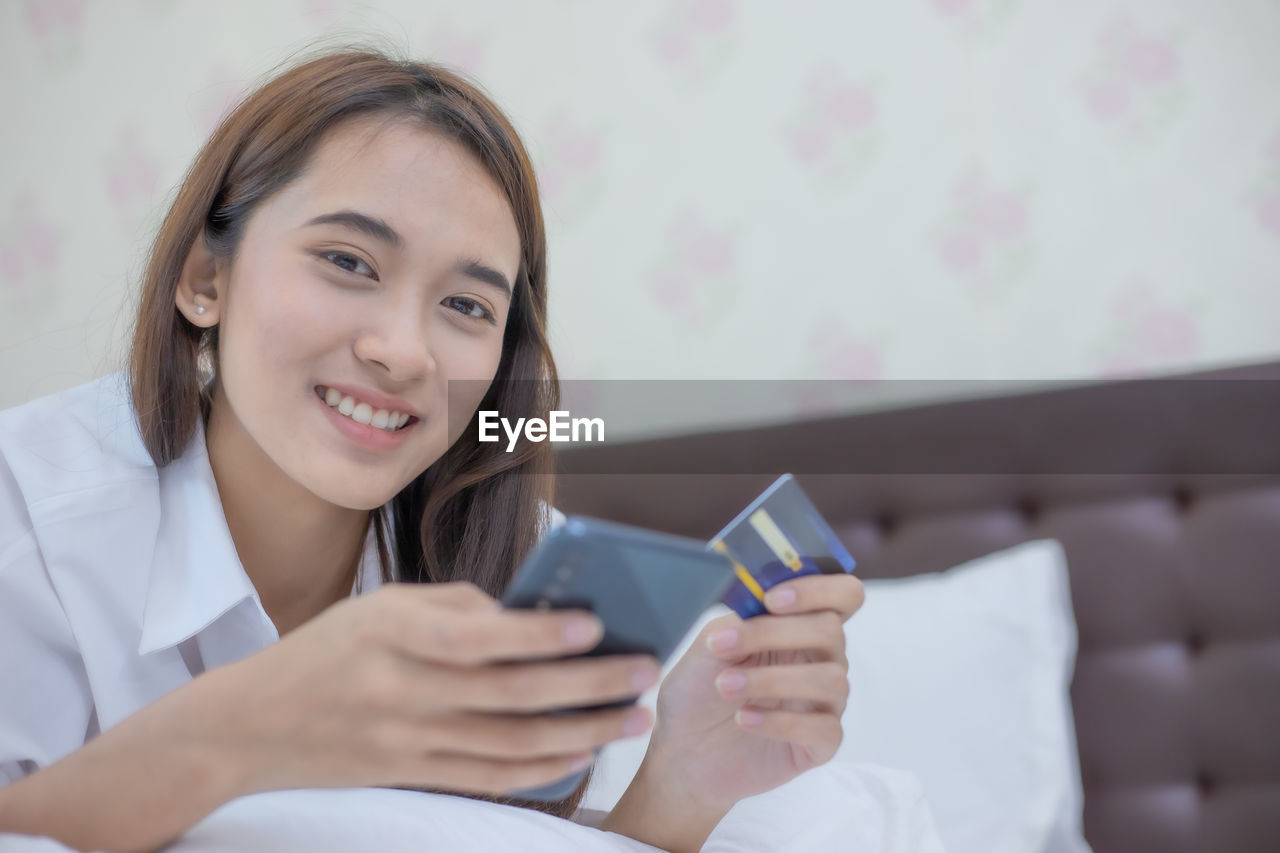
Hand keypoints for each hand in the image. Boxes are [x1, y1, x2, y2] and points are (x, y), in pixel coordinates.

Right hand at [205, 581, 660, 797]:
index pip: (476, 636)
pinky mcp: (410, 774)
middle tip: (644, 671)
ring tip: (632, 718)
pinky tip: (582, 753)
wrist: (250, 725)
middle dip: (587, 685)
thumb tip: (528, 616)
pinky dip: (540, 770)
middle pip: (511, 695)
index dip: (538, 633)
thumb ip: (452, 606)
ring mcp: (406, 741)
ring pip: (511, 744)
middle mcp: (401, 690)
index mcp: (391, 632)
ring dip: (581, 732)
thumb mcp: (379, 606)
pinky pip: (487, 777)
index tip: (596, 624)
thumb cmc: (326, 650)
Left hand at [641, 573, 864, 807]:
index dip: (818, 589)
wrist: (681, 752)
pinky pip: (824, 728)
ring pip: (830, 679)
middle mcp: (820, 660)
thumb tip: (763, 594)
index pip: (842, 595)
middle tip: (724, 647)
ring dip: (771, 680)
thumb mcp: (710, 644)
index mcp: (799, 625)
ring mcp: (824, 703)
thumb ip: (741, 618)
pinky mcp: (820, 745)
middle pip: (832, 631)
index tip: (771, 599)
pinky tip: (744, 719)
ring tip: (724, 687)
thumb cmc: (698, 691)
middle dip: (773, 634)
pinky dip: (781, 721)